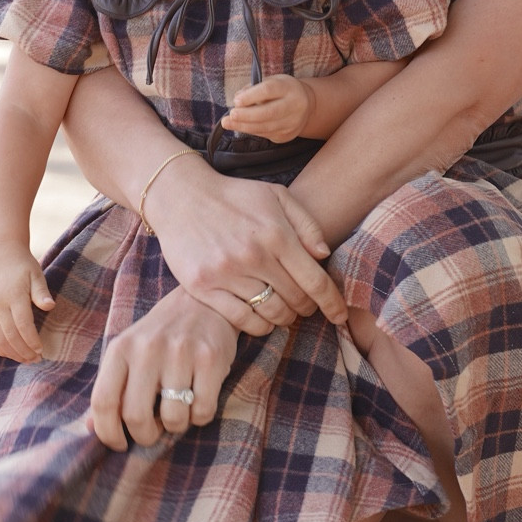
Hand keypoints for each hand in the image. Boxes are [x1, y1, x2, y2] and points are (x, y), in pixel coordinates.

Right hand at [0, 243, 53, 362]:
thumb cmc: (22, 266)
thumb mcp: (36, 274)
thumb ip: (41, 292)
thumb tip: (50, 306)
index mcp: (13, 296)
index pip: (23, 325)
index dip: (32, 340)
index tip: (41, 350)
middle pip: (10, 336)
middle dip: (23, 351)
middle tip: (36, 360)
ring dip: (11, 353)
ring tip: (25, 359)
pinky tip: (8, 353)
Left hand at [90, 287, 238, 448]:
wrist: (203, 301)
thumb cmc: (161, 336)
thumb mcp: (128, 354)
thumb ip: (111, 389)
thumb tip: (90, 429)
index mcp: (120, 349)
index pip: (103, 402)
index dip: (108, 433)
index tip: (119, 443)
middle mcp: (147, 348)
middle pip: (136, 416)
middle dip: (145, 436)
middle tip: (152, 432)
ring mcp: (180, 352)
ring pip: (173, 418)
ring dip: (175, 425)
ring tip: (178, 409)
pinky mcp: (210, 358)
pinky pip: (202, 411)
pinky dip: (200, 417)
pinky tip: (198, 399)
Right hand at [146, 153, 346, 329]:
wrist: (181, 196)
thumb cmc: (234, 197)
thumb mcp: (276, 196)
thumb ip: (305, 224)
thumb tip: (324, 255)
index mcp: (276, 234)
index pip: (315, 281)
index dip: (332, 303)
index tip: (340, 315)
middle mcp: (254, 256)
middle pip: (295, 300)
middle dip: (307, 308)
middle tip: (305, 306)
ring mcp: (227, 273)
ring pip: (270, 313)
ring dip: (283, 318)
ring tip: (283, 312)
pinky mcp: (203, 287)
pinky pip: (241, 320)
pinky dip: (257, 326)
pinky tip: (261, 319)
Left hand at [221, 75, 314, 144]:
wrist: (307, 105)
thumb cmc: (283, 90)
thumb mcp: (272, 81)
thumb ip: (254, 88)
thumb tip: (237, 99)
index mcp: (288, 87)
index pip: (269, 90)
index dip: (251, 96)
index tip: (236, 101)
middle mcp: (294, 105)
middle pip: (269, 112)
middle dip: (247, 115)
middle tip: (230, 115)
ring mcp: (293, 122)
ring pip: (266, 127)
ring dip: (244, 126)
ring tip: (228, 123)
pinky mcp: (288, 135)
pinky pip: (266, 134)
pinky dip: (251, 131)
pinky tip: (240, 127)